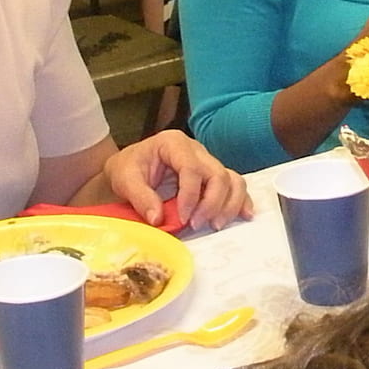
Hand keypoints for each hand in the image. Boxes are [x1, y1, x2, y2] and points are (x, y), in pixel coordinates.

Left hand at [104, 129, 252, 232]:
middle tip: (197, 225)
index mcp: (174, 143)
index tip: (181, 218)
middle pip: (218, 174)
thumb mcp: (124, 179)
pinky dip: (241, 201)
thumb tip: (159, 219)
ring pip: (232, 179)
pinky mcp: (213, 176)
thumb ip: (140, 197)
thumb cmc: (127, 168)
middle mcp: (197, 150)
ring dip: (229, 204)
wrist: (129, 166)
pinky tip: (244, 215)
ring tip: (216, 225)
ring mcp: (208, 162)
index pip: (192, 168)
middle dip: (212, 203)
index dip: (190, 196)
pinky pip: (235, 185)